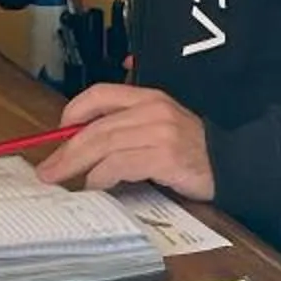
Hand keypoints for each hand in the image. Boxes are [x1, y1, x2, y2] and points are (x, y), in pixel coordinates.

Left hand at [36, 85, 212, 201]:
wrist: (234, 163)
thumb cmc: (192, 150)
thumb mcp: (159, 128)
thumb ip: (128, 129)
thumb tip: (86, 145)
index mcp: (148, 97)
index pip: (100, 94)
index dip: (73, 111)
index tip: (58, 131)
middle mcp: (152, 110)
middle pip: (96, 127)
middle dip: (66, 149)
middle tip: (47, 170)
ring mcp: (159, 133)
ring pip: (104, 145)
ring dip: (77, 166)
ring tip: (63, 181)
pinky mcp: (164, 157)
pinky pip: (121, 165)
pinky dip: (102, 177)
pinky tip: (96, 186)